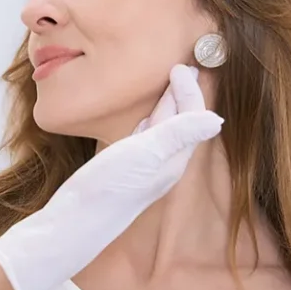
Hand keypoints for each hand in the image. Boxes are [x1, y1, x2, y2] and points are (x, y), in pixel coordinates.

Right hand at [0, 64, 221, 289]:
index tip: (183, 65)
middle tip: (185, 66)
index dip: (189, 90)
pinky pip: (144, 136)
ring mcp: (143, 167)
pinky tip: (144, 113)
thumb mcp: (145, 155)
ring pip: (163, 128)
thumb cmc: (108, 189)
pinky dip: (148, 117)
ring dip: (168, 104)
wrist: (73, 224)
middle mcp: (163, 163)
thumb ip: (179, 134)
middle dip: (183, 94)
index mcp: (173, 159)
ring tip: (170, 82)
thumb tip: (217, 119)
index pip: (191, 118)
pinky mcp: (123, 168)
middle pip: (180, 121)